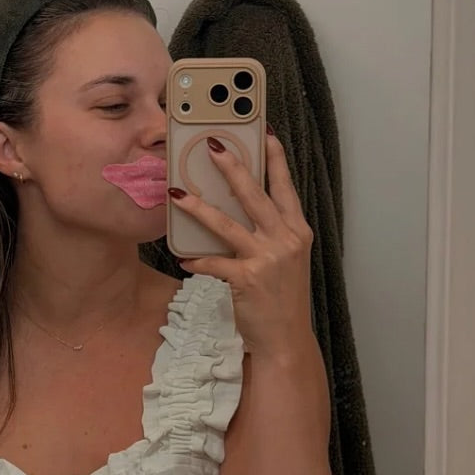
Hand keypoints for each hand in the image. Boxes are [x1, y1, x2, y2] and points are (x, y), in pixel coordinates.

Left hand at [170, 130, 315, 359]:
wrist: (286, 340)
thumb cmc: (282, 300)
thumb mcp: (286, 262)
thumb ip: (271, 236)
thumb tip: (241, 213)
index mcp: (297, 232)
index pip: (286, 188)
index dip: (276, 160)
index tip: (265, 134)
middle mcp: (285, 240)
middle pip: (255, 195)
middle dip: (234, 167)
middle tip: (214, 145)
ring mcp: (267, 259)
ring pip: (227, 225)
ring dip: (199, 207)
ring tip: (177, 192)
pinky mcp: (247, 279)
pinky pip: (215, 263)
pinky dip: (199, 261)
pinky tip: (184, 260)